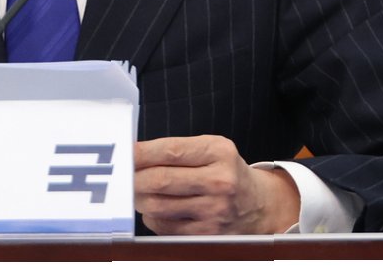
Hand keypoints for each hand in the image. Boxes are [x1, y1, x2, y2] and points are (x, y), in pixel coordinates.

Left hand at [134, 135, 299, 234]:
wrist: (259, 206)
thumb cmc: (227, 172)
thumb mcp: (212, 149)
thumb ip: (176, 149)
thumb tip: (134, 154)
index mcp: (219, 152)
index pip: (170, 151)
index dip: (140, 153)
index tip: (123, 153)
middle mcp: (220, 181)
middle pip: (160, 180)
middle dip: (133, 178)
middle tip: (123, 175)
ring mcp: (214, 211)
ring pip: (158, 205)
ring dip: (139, 198)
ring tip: (138, 190)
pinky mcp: (207, 234)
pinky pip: (164, 227)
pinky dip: (151, 217)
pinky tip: (156, 208)